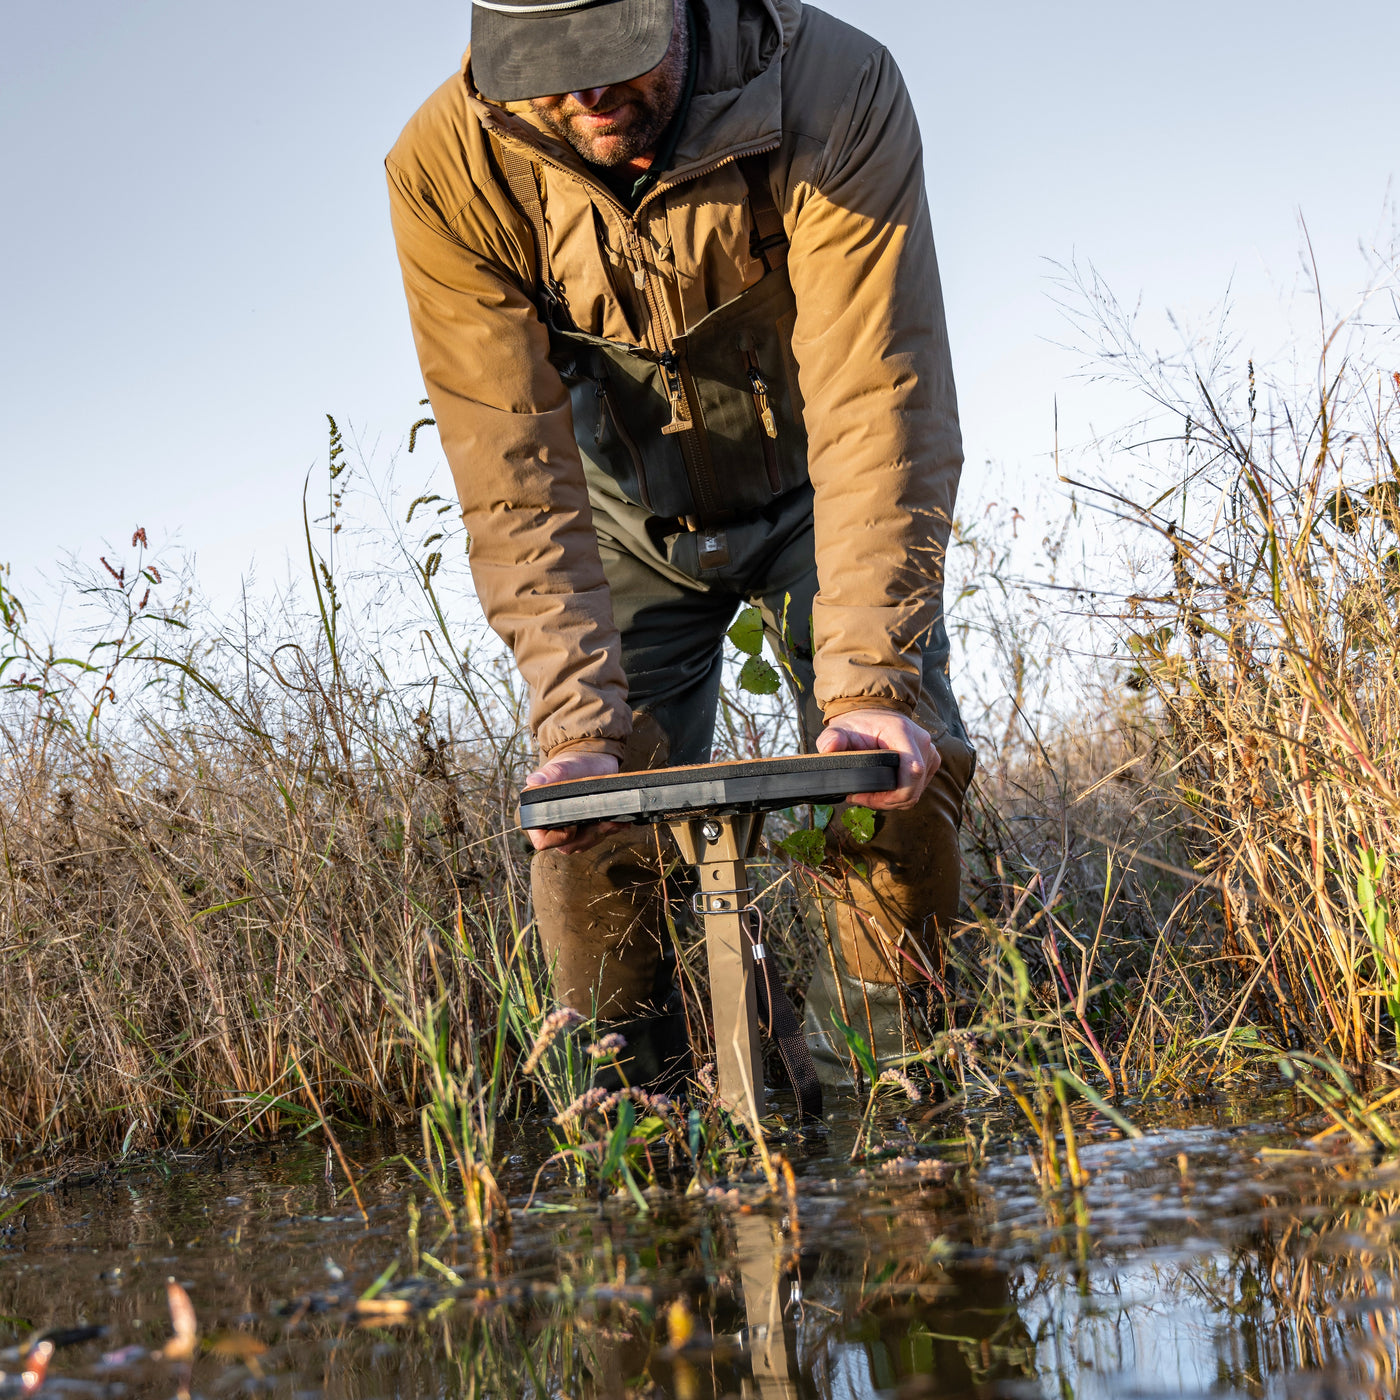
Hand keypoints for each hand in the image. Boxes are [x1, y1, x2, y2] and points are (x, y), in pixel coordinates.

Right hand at [523, 751, 622, 853]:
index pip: (543, 841)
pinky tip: (620, 821)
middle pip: (567, 846)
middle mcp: (552, 822)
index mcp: (538, 811)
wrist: (594, 758)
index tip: (574, 823)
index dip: (560, 837)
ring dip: (601, 833)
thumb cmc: (575, 760)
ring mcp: (570, 825)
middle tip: (604, 821)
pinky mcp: (586, 825)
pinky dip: (609, 829)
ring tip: (614, 820)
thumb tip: (533, 780)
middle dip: (588, 836)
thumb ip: (551, 774)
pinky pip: (596, 837)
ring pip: (584, 843)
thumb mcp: (565, 766)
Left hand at [815, 709, 938, 809]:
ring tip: (867, 794)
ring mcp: (929, 753)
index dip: (891, 794)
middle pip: (912, 789)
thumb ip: (831, 738)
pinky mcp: (930, 761)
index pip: (912, 772)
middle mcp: (921, 742)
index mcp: (903, 732)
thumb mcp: (838, 730)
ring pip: (915, 793)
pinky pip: (917, 788)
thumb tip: (829, 748)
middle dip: (885, 801)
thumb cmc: (857, 725)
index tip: (863, 796)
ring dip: (891, 800)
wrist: (873, 715)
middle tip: (859, 798)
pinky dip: (899, 794)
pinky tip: (881, 789)